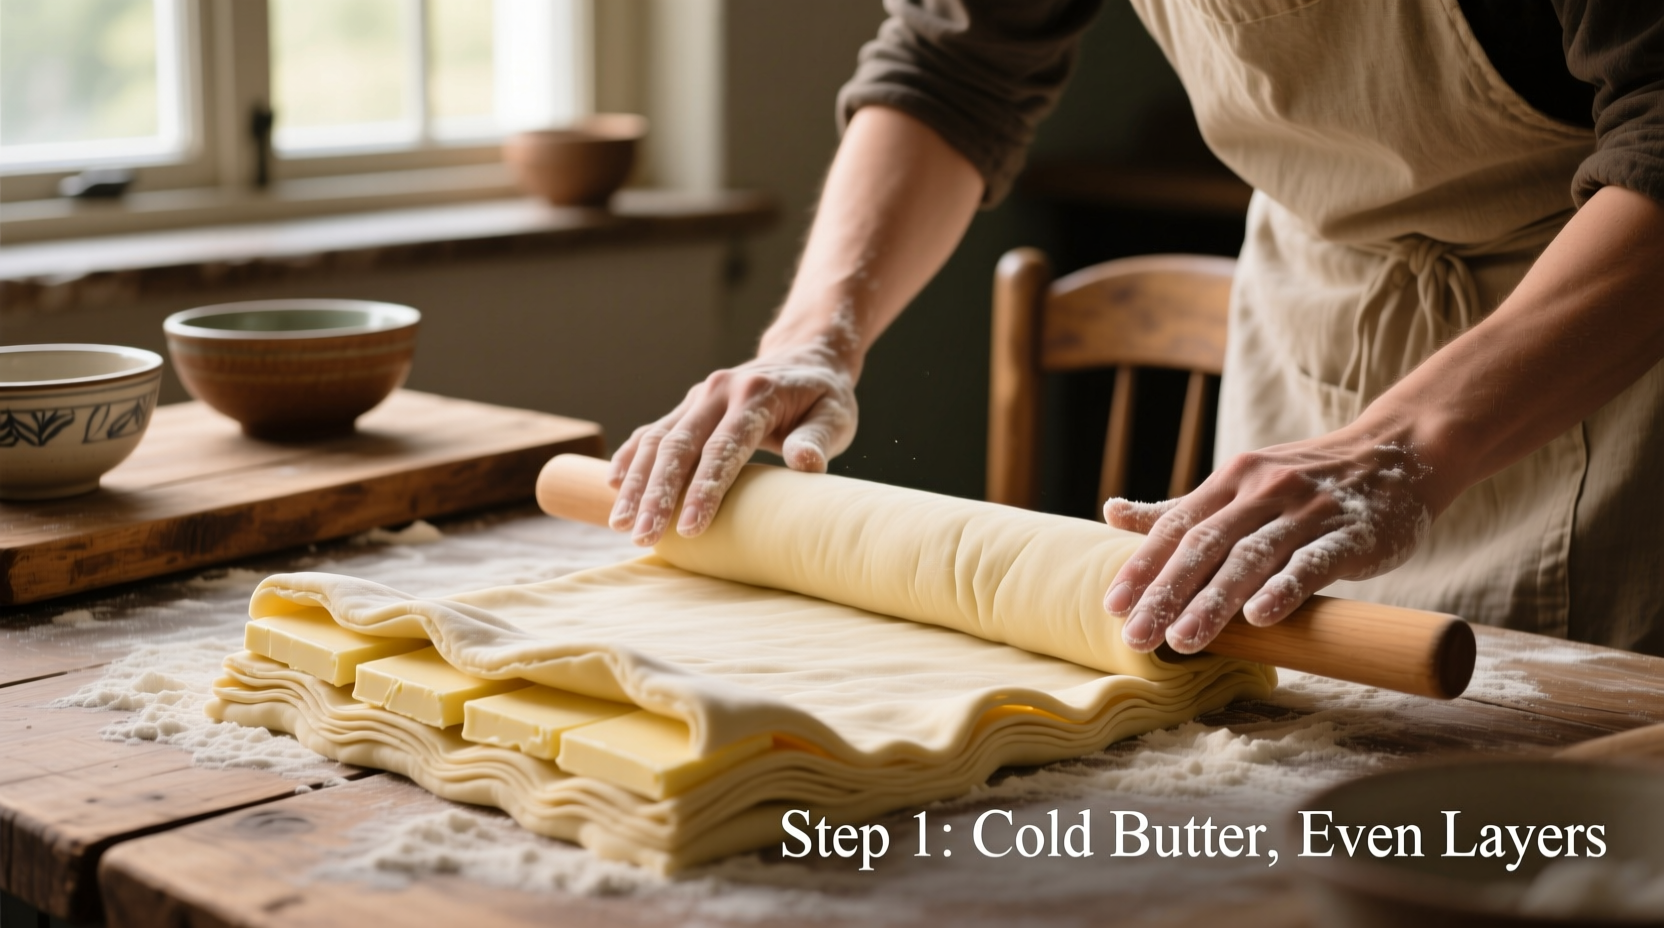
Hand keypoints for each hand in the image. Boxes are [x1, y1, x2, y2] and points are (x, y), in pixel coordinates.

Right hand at [607, 340, 857, 545]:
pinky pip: (652, 430)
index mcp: (755, 395)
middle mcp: (719, 391)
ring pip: (657, 440)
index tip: (689, 530)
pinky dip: (631, 457)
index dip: (705, 491)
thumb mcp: (835, 416)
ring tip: (621, 524)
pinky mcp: (687, 405)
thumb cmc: (824, 397)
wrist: (805, 356)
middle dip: (656, 495)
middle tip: (641, 537)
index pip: (723, 449)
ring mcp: (698, 396)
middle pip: (678, 446)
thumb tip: (806, 465)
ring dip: (636, 483)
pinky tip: (614, 484)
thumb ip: (817, 440)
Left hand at [1101, 434, 1437, 653]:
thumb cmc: (1307, 480)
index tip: (1115, 606)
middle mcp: (1264, 491)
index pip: (1178, 526)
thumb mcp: (1242, 483)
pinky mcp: (1352, 534)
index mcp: (1233, 480)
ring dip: (1214, 601)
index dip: (1144, 566)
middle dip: (1167, 593)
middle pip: (1206, 545)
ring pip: (1252, 558)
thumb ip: (1182, 508)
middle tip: (1137, 637)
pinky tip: (1260, 618)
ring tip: (1184, 640)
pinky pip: (1313, 563)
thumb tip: (1112, 513)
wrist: (1399, 453)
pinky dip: (1284, 589)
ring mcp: (1308, 511)